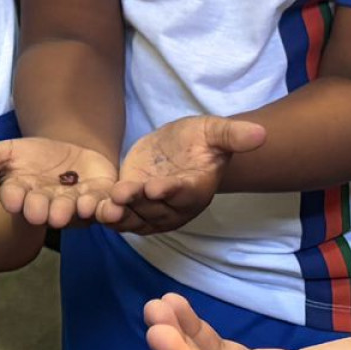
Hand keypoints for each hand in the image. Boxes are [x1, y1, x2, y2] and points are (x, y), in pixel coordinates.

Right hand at [0, 139, 118, 227]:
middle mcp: (49, 206)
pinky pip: (107, 208)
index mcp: (24, 195)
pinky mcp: (102, 201)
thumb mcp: (6, 152)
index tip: (14, 197)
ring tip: (81, 204)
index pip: (17, 199)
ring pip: (77, 212)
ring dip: (79, 210)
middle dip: (47, 210)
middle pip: (47, 210)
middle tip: (46, 209)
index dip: (16, 199)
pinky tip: (114, 205)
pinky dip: (111, 208)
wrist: (71, 154)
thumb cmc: (34, 158)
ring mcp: (76, 206)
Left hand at [99, 116, 266, 233]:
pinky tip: (89, 209)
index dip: (170, 191)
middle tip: (119, 197)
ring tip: (102, 210)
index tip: (156, 187)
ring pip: (135, 218)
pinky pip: (120, 215)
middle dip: (136, 204)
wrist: (183, 148)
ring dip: (118, 216)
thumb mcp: (216, 131)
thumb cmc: (202, 140)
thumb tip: (261, 133)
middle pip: (154, 209)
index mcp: (196, 188)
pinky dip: (105, 214)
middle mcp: (175, 206)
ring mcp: (153, 210)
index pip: (184, 193)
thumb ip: (233, 135)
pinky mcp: (133, 206)